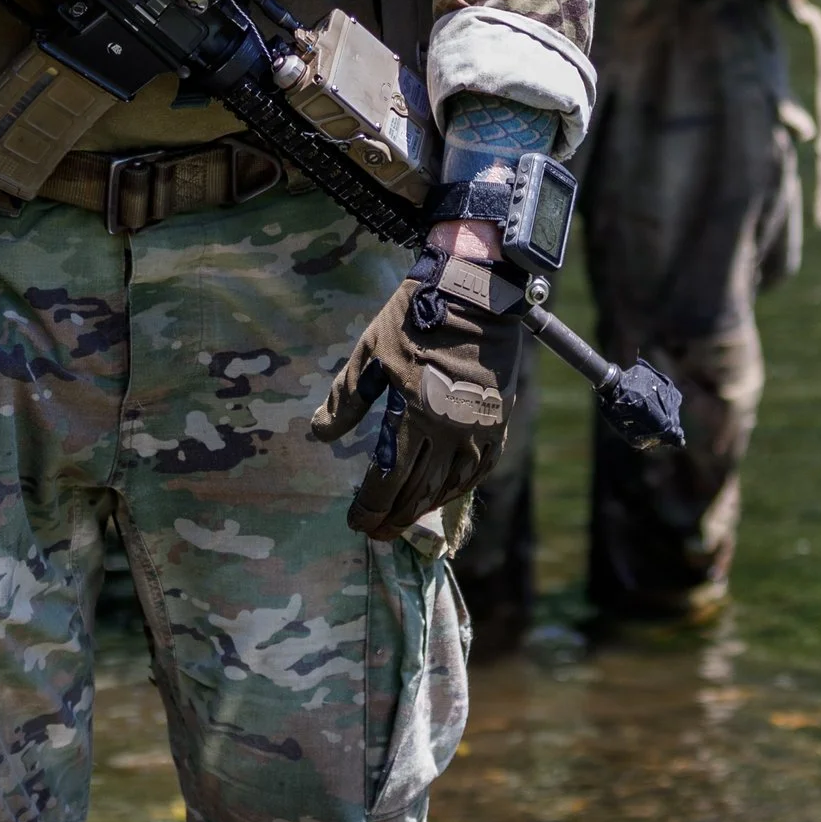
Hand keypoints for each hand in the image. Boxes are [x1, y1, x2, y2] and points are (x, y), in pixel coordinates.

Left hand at [316, 247, 527, 541]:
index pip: (388, 479)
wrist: (476, 289)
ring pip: (451, 485)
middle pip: (419, 491)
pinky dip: (459, 488)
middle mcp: (451, 430)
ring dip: (425, 508)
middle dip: (394, 516)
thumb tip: (321, 435)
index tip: (356, 522)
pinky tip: (444, 495)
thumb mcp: (370, 353)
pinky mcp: (499, 420)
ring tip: (404, 519)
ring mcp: (480, 428)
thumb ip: (346, 399)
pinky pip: (480, 469)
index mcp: (414, 414)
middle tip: (376, 532)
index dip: (371, 506)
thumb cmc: (414, 317)